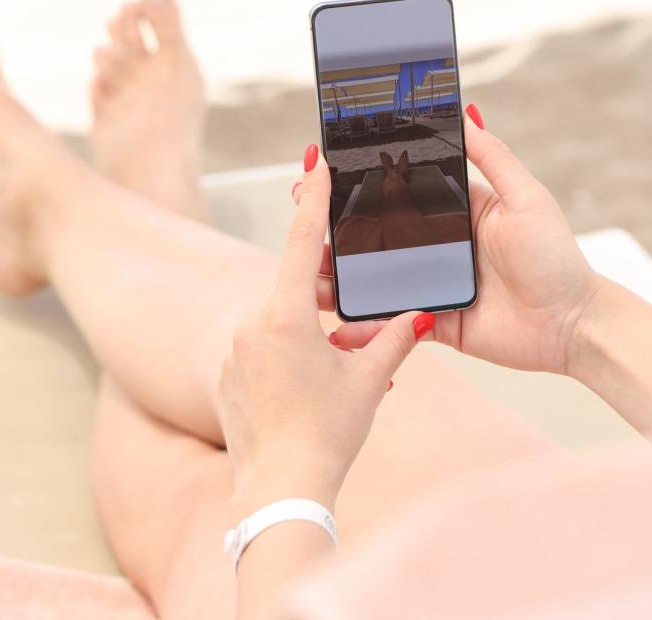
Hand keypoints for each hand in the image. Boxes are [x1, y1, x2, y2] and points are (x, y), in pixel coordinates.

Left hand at [219, 145, 429, 510]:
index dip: (313, 197)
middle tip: (351, 319)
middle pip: (293, 286)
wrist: (280, 490)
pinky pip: (262, 348)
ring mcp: (233, 350)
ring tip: (339, 370)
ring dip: (310, 331)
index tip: (313, 161)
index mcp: (284, 315)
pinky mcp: (227, 375)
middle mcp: (250, 324)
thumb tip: (423, 314)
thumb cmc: (327, 434)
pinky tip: (310, 388)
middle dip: (325, 296)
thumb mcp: (369, 380)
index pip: (301, 240)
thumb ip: (396, 338)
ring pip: (279, 320)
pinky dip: (289, 355)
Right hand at [306, 105, 600, 376]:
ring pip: (377, 277)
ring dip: (341, 276)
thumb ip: (493, 156)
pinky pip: (392, 321)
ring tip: (306, 271)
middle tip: (300, 218)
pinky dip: (364, 324)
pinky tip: (336, 321)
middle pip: (380, 233)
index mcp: (460, 210)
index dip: (364, 182)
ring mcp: (435, 283)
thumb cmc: (558, 258)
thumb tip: (465, 111)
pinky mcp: (435, 321)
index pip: (402, 189)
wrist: (573, 325)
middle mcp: (442, 245)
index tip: (326, 171)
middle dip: (338, 228)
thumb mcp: (526, 197)